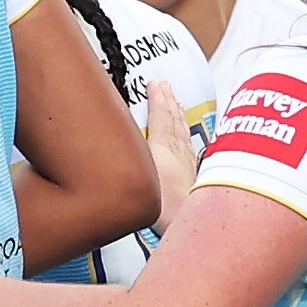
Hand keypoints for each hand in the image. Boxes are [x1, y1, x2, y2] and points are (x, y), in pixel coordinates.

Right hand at [141, 78, 195, 227]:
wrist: (183, 223)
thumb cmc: (160, 206)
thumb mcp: (136, 171)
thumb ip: (127, 149)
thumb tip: (114, 133)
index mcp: (164, 146)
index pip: (161, 114)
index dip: (157, 97)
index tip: (155, 83)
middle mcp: (178, 151)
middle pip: (175, 118)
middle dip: (170, 100)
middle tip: (166, 87)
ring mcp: (187, 164)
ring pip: (184, 132)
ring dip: (179, 115)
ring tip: (177, 105)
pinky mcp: (192, 178)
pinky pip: (190, 148)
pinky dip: (187, 137)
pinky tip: (187, 140)